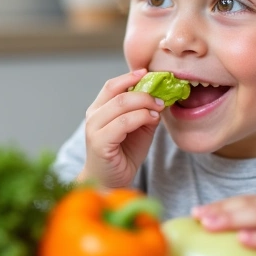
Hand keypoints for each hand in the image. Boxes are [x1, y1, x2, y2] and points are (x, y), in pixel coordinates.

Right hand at [80, 69, 166, 187]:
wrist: (111, 182)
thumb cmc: (123, 154)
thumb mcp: (138, 128)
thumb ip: (145, 112)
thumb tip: (161, 96)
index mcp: (99, 109)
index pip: (112, 85)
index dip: (130, 77)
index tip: (149, 73)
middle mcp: (93, 116)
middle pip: (119, 93)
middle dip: (145, 93)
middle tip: (162, 98)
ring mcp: (94, 129)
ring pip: (121, 105)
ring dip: (145, 104)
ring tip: (159, 110)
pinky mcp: (100, 142)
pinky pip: (123, 123)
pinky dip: (141, 117)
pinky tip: (152, 120)